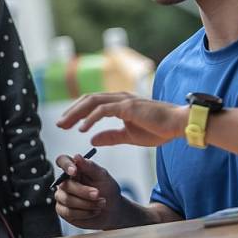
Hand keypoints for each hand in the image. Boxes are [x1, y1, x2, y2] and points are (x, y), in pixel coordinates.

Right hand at [54, 153, 120, 229]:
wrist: (113, 210)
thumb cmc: (107, 189)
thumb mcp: (103, 176)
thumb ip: (90, 167)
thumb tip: (77, 156)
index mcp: (74, 169)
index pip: (62, 161)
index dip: (66, 165)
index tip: (75, 171)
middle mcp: (65, 181)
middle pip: (65, 184)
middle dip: (83, 191)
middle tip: (98, 194)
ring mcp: (63, 197)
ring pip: (67, 199)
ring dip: (86, 203)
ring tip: (101, 203)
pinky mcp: (64, 211)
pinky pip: (68, 212)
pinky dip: (84, 213)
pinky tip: (94, 211)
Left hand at [57, 92, 187, 146]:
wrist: (178, 124)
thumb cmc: (158, 129)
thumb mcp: (129, 136)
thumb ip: (110, 137)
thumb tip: (91, 139)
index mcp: (119, 103)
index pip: (92, 104)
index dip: (77, 112)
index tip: (66, 124)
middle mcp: (119, 98)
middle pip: (88, 100)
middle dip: (71, 112)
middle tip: (59, 124)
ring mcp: (123, 100)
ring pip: (92, 102)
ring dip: (76, 113)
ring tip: (65, 125)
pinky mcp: (128, 107)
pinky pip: (103, 111)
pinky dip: (90, 118)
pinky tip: (82, 128)